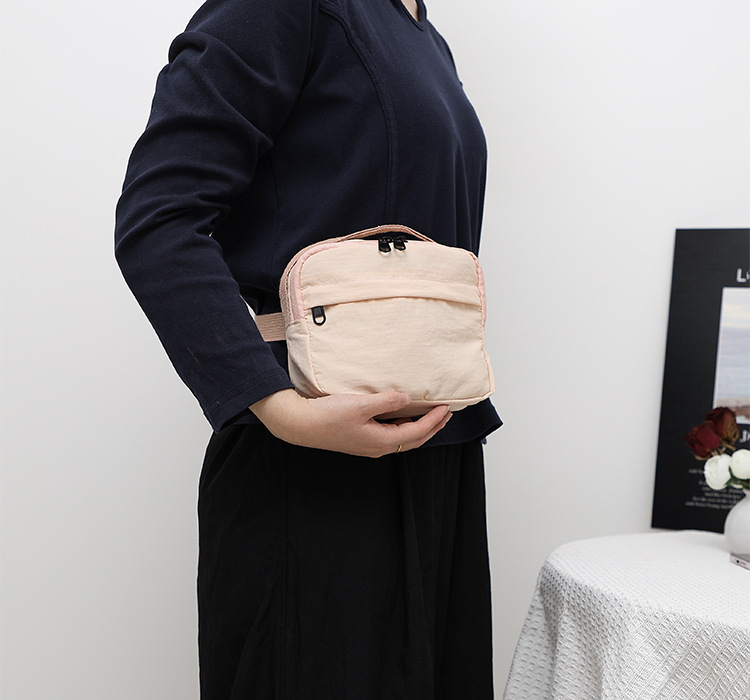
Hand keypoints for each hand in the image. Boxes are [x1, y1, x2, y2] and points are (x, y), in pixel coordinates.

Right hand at [249, 389, 451, 457]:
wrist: (300, 424)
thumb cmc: (327, 416)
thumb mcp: (361, 405)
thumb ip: (387, 401)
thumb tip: (407, 399)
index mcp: (382, 441)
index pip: (418, 432)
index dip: (435, 420)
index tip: (447, 407)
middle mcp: (378, 447)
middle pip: (414, 439)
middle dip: (432, 427)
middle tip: (446, 414)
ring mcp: (368, 445)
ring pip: (402, 438)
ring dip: (419, 428)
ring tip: (429, 415)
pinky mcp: (360, 439)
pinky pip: (390, 435)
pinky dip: (402, 426)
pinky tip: (401, 416)